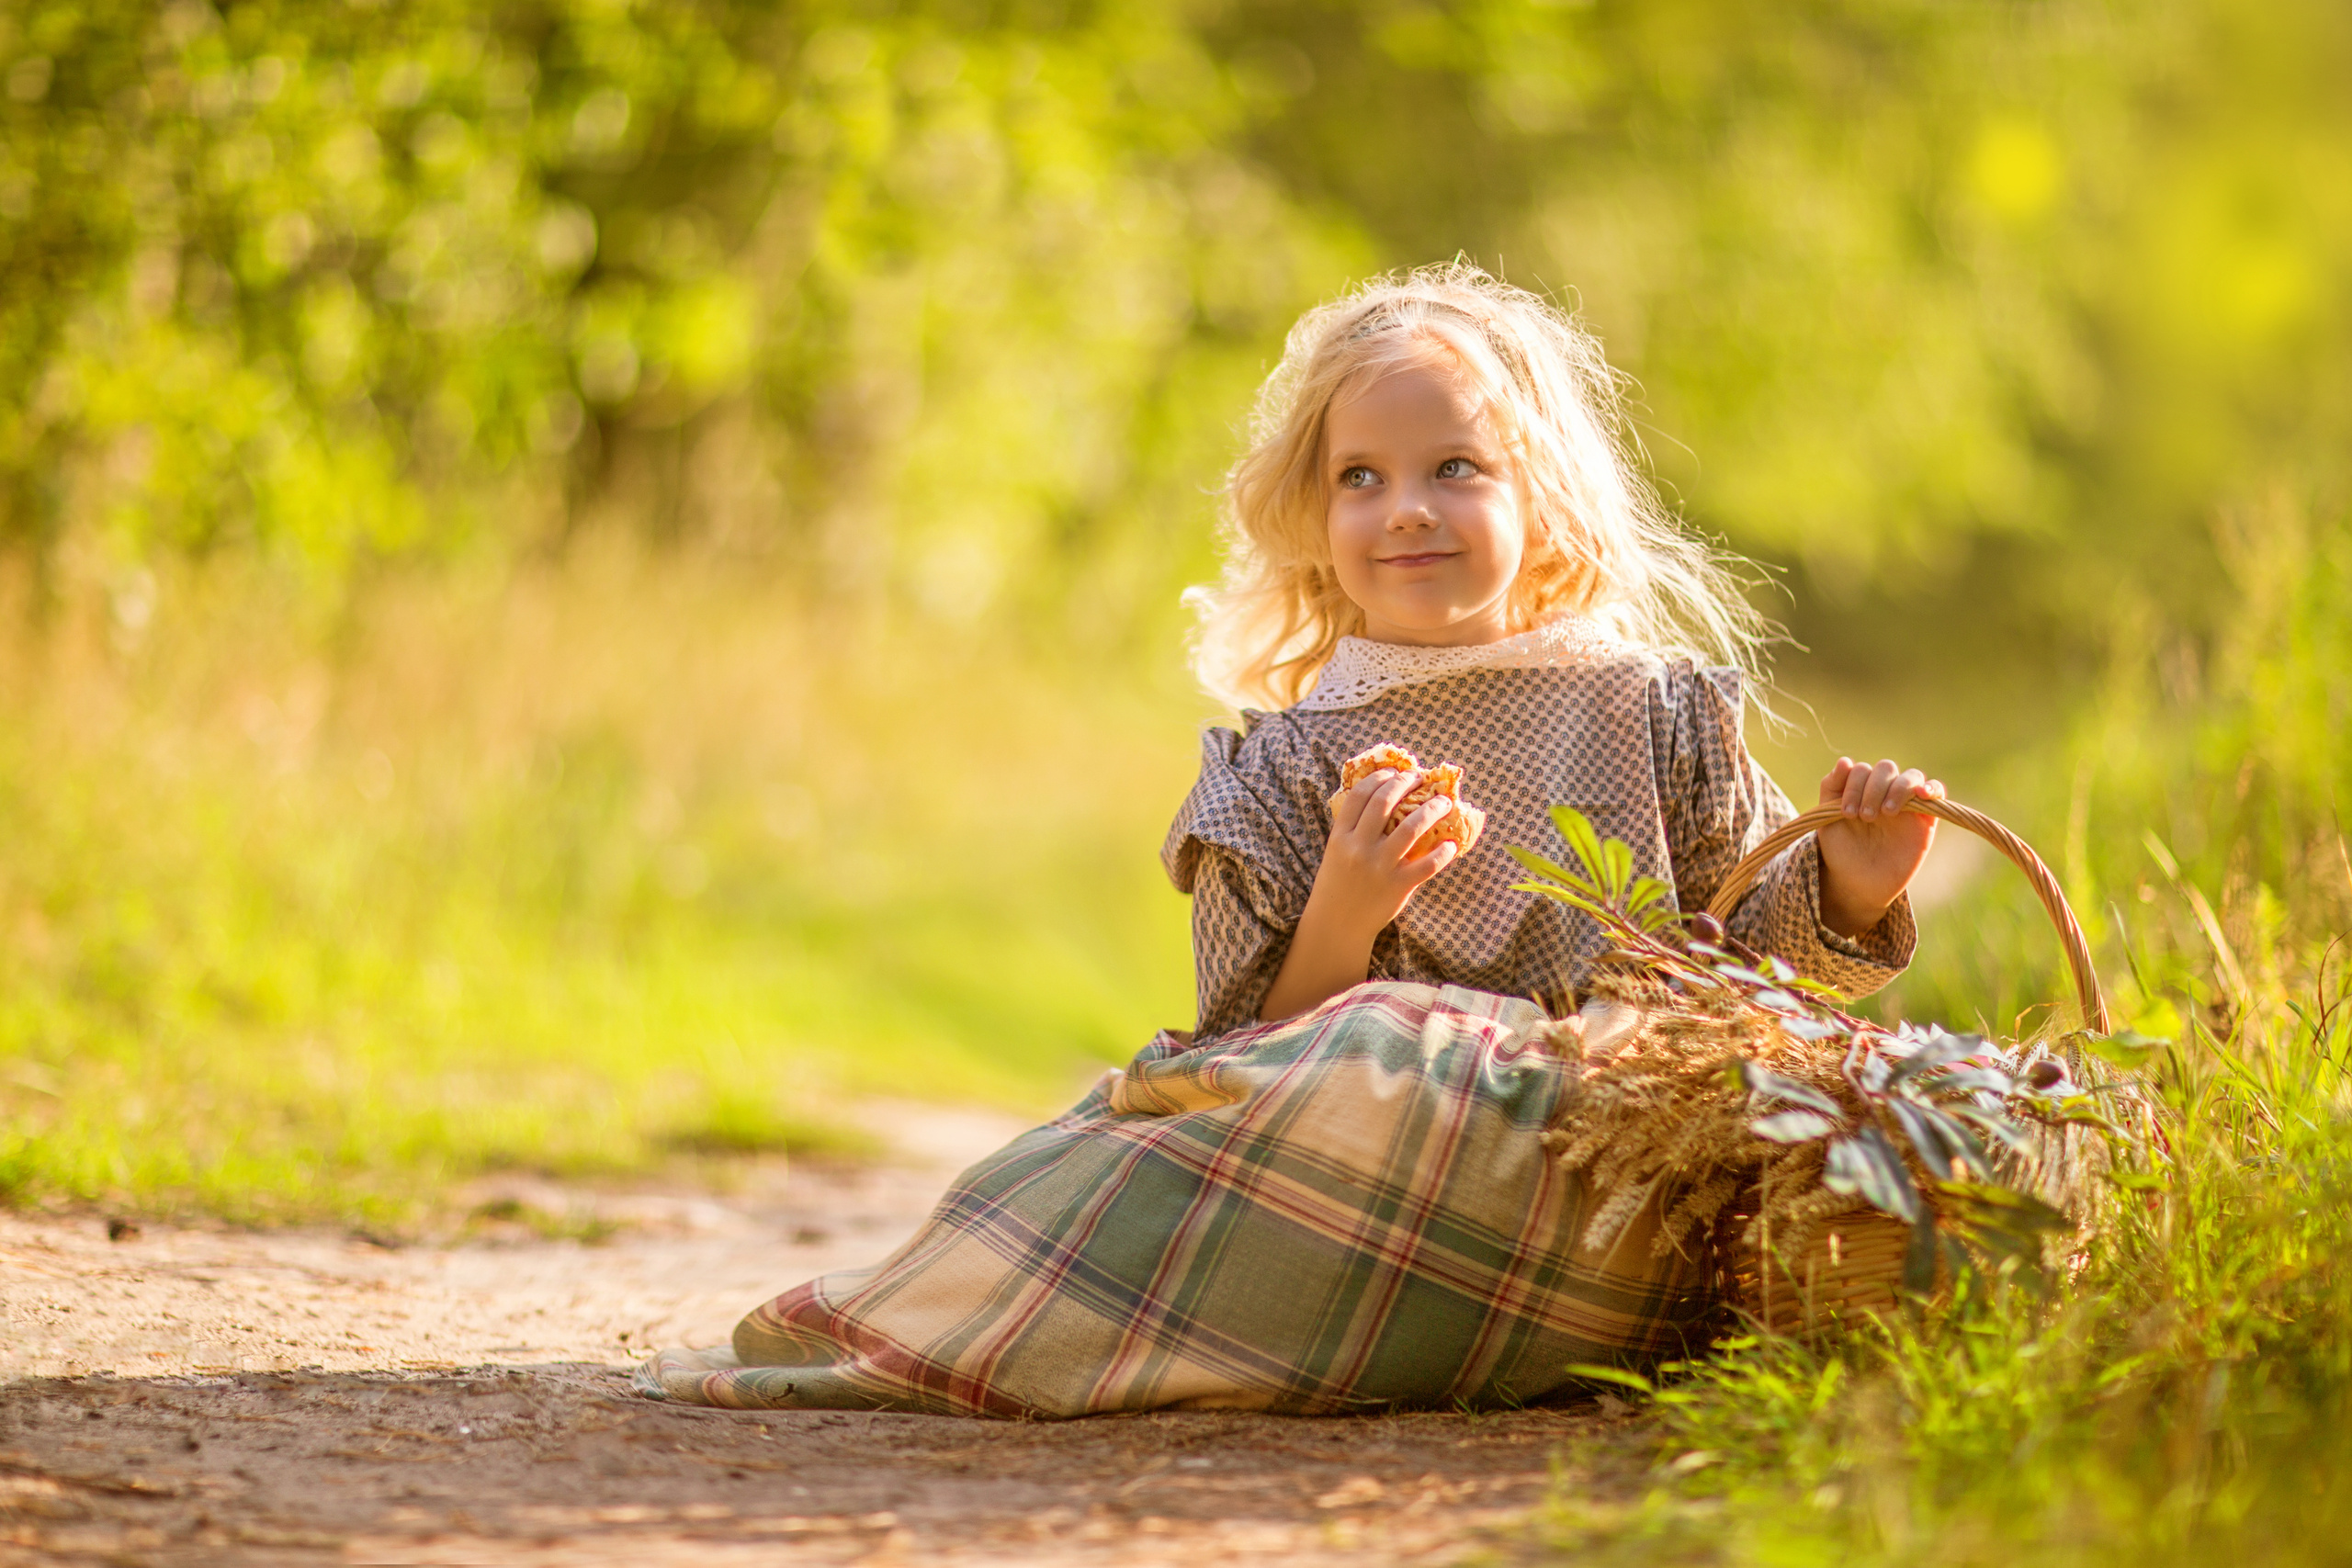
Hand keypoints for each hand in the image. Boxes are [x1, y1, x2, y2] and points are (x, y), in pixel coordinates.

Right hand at [1313, 768, 1462, 934]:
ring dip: (1432, 809)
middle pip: (1385, 802)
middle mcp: (1359, 847)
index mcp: (1341, 836)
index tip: (1395, 772)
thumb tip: (1385, 797)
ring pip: (1411, 827)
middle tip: (1420, 779)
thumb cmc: (1339, 883)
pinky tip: (1450, 844)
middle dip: (1406, 783)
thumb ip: (1355, 828)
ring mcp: (1379, 867)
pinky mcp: (1398, 886)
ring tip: (1444, 802)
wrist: (1337, 924)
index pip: (1360, 794)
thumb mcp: (1337, 851)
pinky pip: (1427, 865)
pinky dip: (1443, 853)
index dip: (1380, 777)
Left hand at [1814, 757, 1941, 937]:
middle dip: (1873, 788)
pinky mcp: (1926, 818)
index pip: (1861, 769)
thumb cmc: (1842, 850)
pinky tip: (1922, 795)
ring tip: (1886, 813)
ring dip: (1898, 789)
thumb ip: (1831, 788)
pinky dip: (1932, 788)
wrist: (1858, 883)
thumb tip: (1845, 760)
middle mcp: (1884, 791)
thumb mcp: (1827, 818)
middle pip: (1886, 768)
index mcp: (1860, 788)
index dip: (1853, 786)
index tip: (1846, 812)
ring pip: (1911, 776)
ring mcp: (1906, 803)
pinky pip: (1937, 792)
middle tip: (1865, 817)